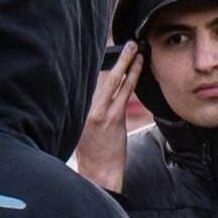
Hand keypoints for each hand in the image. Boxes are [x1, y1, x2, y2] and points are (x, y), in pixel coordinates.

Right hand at [73, 43, 140, 191]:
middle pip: (103, 77)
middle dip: (116, 58)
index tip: (112, 54)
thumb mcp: (83, 132)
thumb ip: (91, 114)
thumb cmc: (93, 156)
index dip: (104, 66)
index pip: (91, 81)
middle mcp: (87, 108)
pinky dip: (132, 76)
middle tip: (127, 42)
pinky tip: (138, 66)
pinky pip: (124, 92)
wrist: (97, 174)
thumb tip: (99, 100)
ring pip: (115, 81)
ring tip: (136, 49)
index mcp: (79, 110)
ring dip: (127, 63)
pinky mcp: (113, 118)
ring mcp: (100, 112)